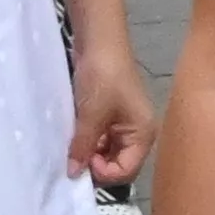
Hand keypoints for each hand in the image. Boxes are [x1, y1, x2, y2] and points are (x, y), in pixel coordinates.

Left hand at [66, 24, 156, 187]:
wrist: (99, 40)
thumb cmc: (102, 76)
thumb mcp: (91, 114)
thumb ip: (83, 146)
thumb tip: (73, 173)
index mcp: (143, 135)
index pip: (126, 172)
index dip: (103, 173)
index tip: (82, 161)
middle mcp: (137, 133)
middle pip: (117, 164)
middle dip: (95, 164)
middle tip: (73, 156)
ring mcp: (124, 124)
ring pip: (106, 152)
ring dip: (89, 152)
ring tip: (72, 143)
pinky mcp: (110, 115)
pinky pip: (100, 137)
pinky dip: (87, 139)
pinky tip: (73, 133)